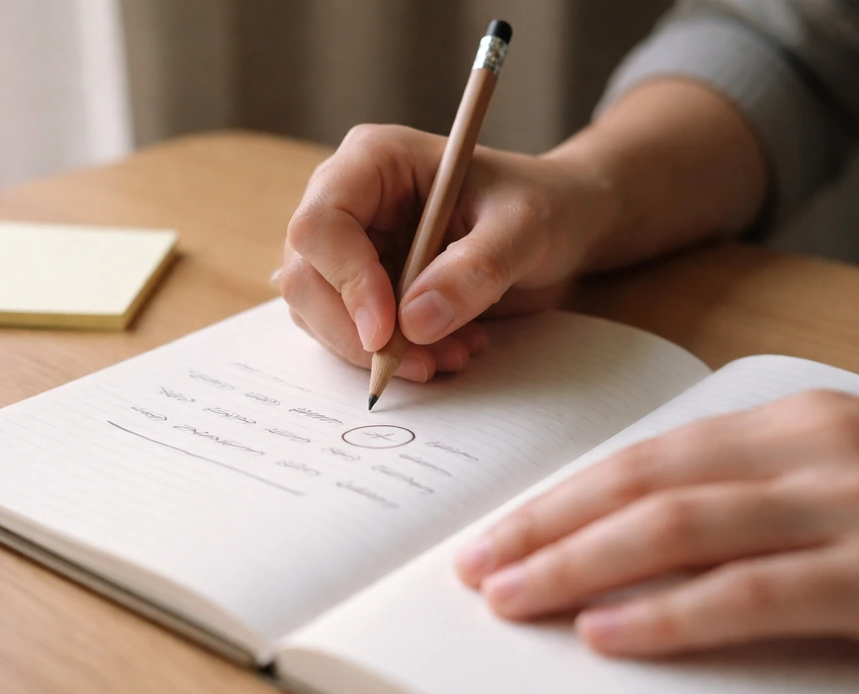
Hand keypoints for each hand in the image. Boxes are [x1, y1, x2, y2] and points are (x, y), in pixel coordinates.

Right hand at [278, 124, 616, 380]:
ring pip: (317, 314)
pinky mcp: (359, 289)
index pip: (321, 224)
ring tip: (453, 354)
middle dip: (356, 332)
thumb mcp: (524, 228)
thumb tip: (414, 322)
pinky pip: (347, 334)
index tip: (388, 332)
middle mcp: (348, 202)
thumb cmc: (542, 206)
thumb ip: (475, 270)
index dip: (345, 281)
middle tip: (423, 362)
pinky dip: (389, 357)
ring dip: (377, 352)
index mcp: (374, 161)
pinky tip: (445, 351)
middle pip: (305, 276)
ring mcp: (349, 248)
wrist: (558, 226)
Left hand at [455, 390, 858, 656]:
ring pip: (672, 527)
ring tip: (510, 597)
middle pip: (639, 484)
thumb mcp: (827, 484)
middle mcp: (806, 449)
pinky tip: (602, 632)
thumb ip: (742, 495)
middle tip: (476, 564)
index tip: (499, 531)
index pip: (645, 458)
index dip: (561, 498)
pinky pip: (749, 593)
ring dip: (575, 564)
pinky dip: (666, 614)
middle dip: (544, 526)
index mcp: (787, 426)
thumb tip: (626, 537)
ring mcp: (842, 505)